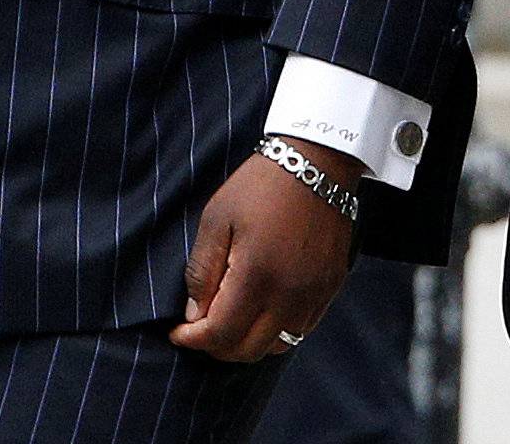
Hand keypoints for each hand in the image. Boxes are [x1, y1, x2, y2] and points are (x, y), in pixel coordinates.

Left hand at [169, 144, 362, 362]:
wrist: (318, 159)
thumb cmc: (262, 184)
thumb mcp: (217, 216)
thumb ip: (202, 269)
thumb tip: (195, 313)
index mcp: (257, 275)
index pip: (219, 333)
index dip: (192, 339)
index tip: (178, 332)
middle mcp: (289, 293)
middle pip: (248, 349)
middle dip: (218, 346)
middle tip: (203, 328)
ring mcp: (314, 292)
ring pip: (277, 345)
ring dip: (250, 342)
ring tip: (234, 320)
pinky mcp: (331, 285)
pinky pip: (302, 328)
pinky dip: (279, 330)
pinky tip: (265, 310)